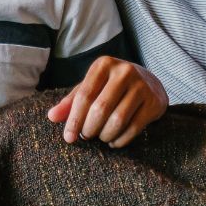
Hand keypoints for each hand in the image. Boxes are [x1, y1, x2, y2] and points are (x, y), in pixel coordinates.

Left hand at [45, 57, 167, 147]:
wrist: (150, 84)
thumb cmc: (111, 88)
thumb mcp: (91, 89)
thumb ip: (71, 102)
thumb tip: (51, 117)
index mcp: (104, 65)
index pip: (84, 96)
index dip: (74, 120)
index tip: (69, 138)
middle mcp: (124, 71)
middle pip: (100, 109)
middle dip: (90, 128)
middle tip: (87, 136)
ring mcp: (142, 86)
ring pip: (118, 120)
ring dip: (105, 136)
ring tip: (101, 137)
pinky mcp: (154, 102)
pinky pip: (133, 128)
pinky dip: (120, 140)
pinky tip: (115, 141)